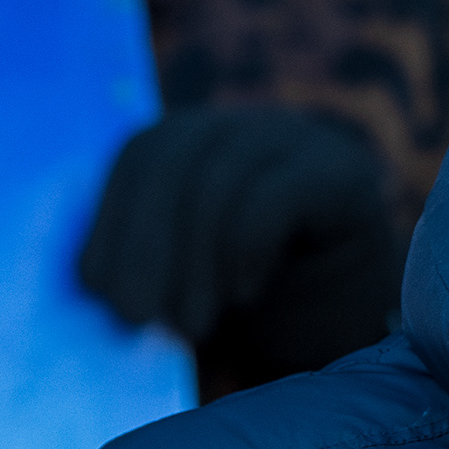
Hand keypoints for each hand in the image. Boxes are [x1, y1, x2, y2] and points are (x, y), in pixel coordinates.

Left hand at [78, 106, 401, 398]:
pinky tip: (245, 294)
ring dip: (193, 262)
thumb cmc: (263, 303)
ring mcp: (304, 139)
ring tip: (191, 326)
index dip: (112, 219)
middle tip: (136, 317)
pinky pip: (275, 196)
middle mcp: (252, 122)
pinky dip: (245, 250)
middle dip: (145, 243)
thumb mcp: (189, 275)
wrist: (362, 326)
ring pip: (218, 179)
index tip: (98, 292)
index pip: (142, 150)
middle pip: (174, 156)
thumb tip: (87, 277)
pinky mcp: (344, 174)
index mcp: (204, 136)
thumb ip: (145, 258)